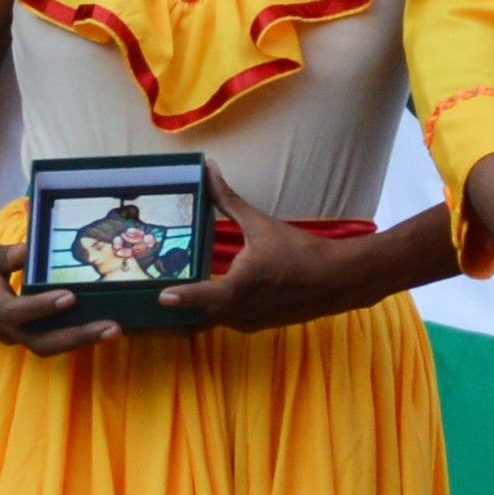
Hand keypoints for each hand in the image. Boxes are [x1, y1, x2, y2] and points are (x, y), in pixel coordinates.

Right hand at [0, 227, 104, 355]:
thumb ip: (4, 254)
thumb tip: (31, 250)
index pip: (17, 311)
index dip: (42, 307)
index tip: (69, 297)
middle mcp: (3, 327)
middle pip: (41, 341)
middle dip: (77, 337)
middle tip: (112, 327)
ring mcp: (13, 335)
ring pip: (48, 345)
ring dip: (81, 340)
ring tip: (113, 329)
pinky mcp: (23, 334)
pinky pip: (50, 339)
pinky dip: (74, 335)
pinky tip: (99, 325)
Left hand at [149, 198, 352, 336]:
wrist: (336, 280)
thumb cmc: (299, 251)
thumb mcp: (261, 224)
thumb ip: (228, 200)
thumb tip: (209, 169)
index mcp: (238, 287)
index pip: (200, 295)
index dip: (179, 297)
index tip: (160, 297)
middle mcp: (240, 311)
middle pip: (199, 314)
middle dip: (179, 308)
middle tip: (157, 293)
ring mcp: (248, 322)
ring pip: (213, 319)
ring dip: (197, 309)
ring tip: (176, 296)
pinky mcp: (257, 325)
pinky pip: (228, 321)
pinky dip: (217, 311)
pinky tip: (210, 298)